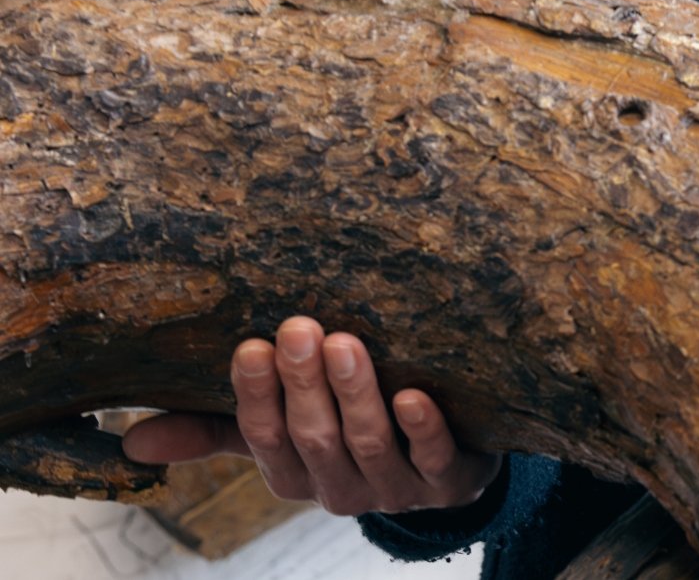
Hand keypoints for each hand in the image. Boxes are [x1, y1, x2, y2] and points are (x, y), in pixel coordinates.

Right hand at [121, 316, 500, 517]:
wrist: (443, 469)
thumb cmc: (348, 434)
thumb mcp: (284, 434)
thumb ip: (216, 430)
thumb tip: (131, 437)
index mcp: (293, 475)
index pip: (263, 438)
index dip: (256, 395)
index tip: (250, 345)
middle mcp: (338, 488)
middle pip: (314, 437)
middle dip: (304, 385)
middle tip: (300, 329)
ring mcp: (394, 488)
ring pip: (369, 444)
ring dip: (356, 394)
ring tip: (347, 343)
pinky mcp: (448, 481)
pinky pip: (434, 460)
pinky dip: (423, 430)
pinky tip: (415, 396)